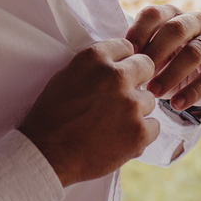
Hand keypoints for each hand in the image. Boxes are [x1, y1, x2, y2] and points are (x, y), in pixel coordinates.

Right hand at [18, 39, 158, 187]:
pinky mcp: (139, 132)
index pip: (126, 47)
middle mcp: (116, 76)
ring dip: (136, 110)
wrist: (46, 154)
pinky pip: (154, 126)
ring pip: (149, 100)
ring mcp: (131, 104)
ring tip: (114, 123)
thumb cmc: (51, 116)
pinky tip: (121, 138)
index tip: (116, 73)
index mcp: (95, 58)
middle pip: (146, 66)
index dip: (122, 61)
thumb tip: (117, 63)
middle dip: (136, 80)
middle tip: (121, 97)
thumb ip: (94, 66)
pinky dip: (141, 133)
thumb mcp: (66, 76)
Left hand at [126, 5, 200, 110]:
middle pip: (176, 29)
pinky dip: (193, 91)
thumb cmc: (165, 65)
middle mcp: (195, 22)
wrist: (199, 83)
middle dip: (156, 52)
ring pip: (195, 52)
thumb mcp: (149, 56)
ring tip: (153, 92)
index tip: (127, 54)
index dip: (139, 32)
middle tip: (139, 75)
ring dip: (172, 73)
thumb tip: (112, 59)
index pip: (154, 14)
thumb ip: (135, 52)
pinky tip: (177, 104)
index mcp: (172, 15)